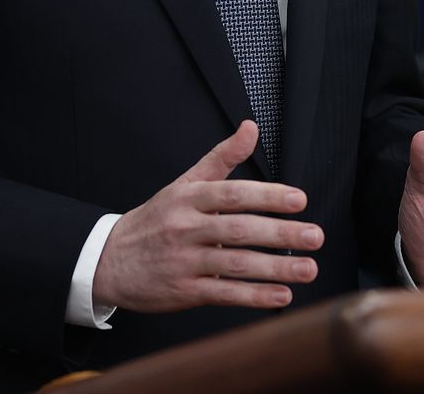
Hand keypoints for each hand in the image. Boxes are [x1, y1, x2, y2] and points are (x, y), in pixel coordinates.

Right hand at [92, 120, 322, 311]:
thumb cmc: (155, 220)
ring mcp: (185, 261)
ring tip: (308, 269)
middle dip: (280, 234)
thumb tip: (251, 128)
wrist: (108, 260)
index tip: (299, 200)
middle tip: (315, 236)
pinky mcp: (184, 291)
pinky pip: (224, 293)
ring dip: (276, 269)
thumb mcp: (183, 183)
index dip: (267, 196)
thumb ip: (221, 158)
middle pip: (239, 229)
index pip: (232, 194)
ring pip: (235, 264)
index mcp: (188, 198)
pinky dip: (254, 296)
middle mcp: (186, 228)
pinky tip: (281, 296)